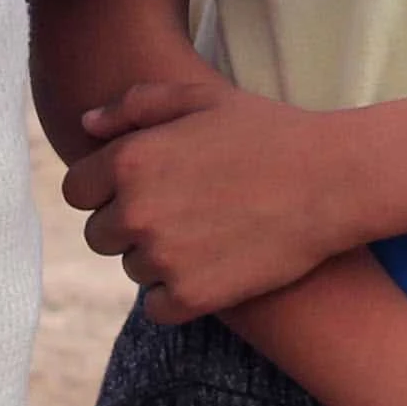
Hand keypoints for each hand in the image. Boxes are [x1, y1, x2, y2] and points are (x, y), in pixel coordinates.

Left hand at [65, 74, 364, 319]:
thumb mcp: (201, 98)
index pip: (75, 191)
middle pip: (99, 234)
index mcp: (130, 160)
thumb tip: (86, 126)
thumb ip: (135, 105)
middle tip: (180, 210)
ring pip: (132, 269)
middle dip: (129, 224)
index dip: (104, 189)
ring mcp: (163, 258)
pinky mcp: (192, 296)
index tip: (142, 188)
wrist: (331, 182)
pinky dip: (176, 296)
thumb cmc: (268, 131)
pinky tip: (208, 269)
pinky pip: (157, 307)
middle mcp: (137, 211)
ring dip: (156, 258)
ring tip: (205, 233)